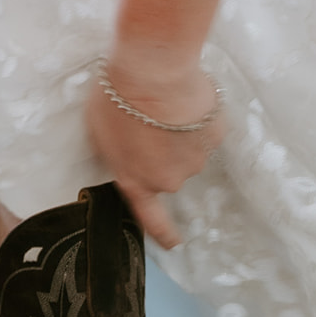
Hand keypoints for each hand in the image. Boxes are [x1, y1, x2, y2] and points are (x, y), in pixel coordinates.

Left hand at [85, 59, 225, 248]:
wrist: (152, 73)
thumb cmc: (116, 100)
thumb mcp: (99, 132)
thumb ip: (114, 153)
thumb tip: (125, 155)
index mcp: (137, 182)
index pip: (151, 218)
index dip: (163, 233)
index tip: (175, 243)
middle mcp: (169, 179)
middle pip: (169, 172)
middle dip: (162, 151)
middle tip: (148, 120)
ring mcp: (196, 158)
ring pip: (190, 149)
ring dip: (180, 132)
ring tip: (164, 104)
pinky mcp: (216, 135)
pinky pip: (207, 128)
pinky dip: (198, 116)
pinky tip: (185, 97)